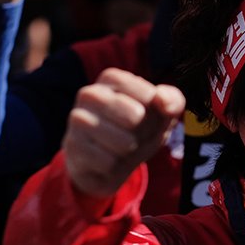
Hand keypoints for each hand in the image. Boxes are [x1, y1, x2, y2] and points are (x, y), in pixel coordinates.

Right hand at [64, 67, 183, 197]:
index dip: (156, 112)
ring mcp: (77, 119)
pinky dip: (116, 166)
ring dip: (131, 150)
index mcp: (112, 79)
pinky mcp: (72, 146)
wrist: (108, 164)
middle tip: (137, 134)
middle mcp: (90, 94)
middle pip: (136, 116)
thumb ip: (172, 100)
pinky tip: (108, 160)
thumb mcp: (162, 115)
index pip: (148, 94)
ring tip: (123, 147)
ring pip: (124, 142)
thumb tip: (161, 100)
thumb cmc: (138, 130)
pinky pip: (108, 162)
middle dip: (146, 132)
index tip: (150, 116)